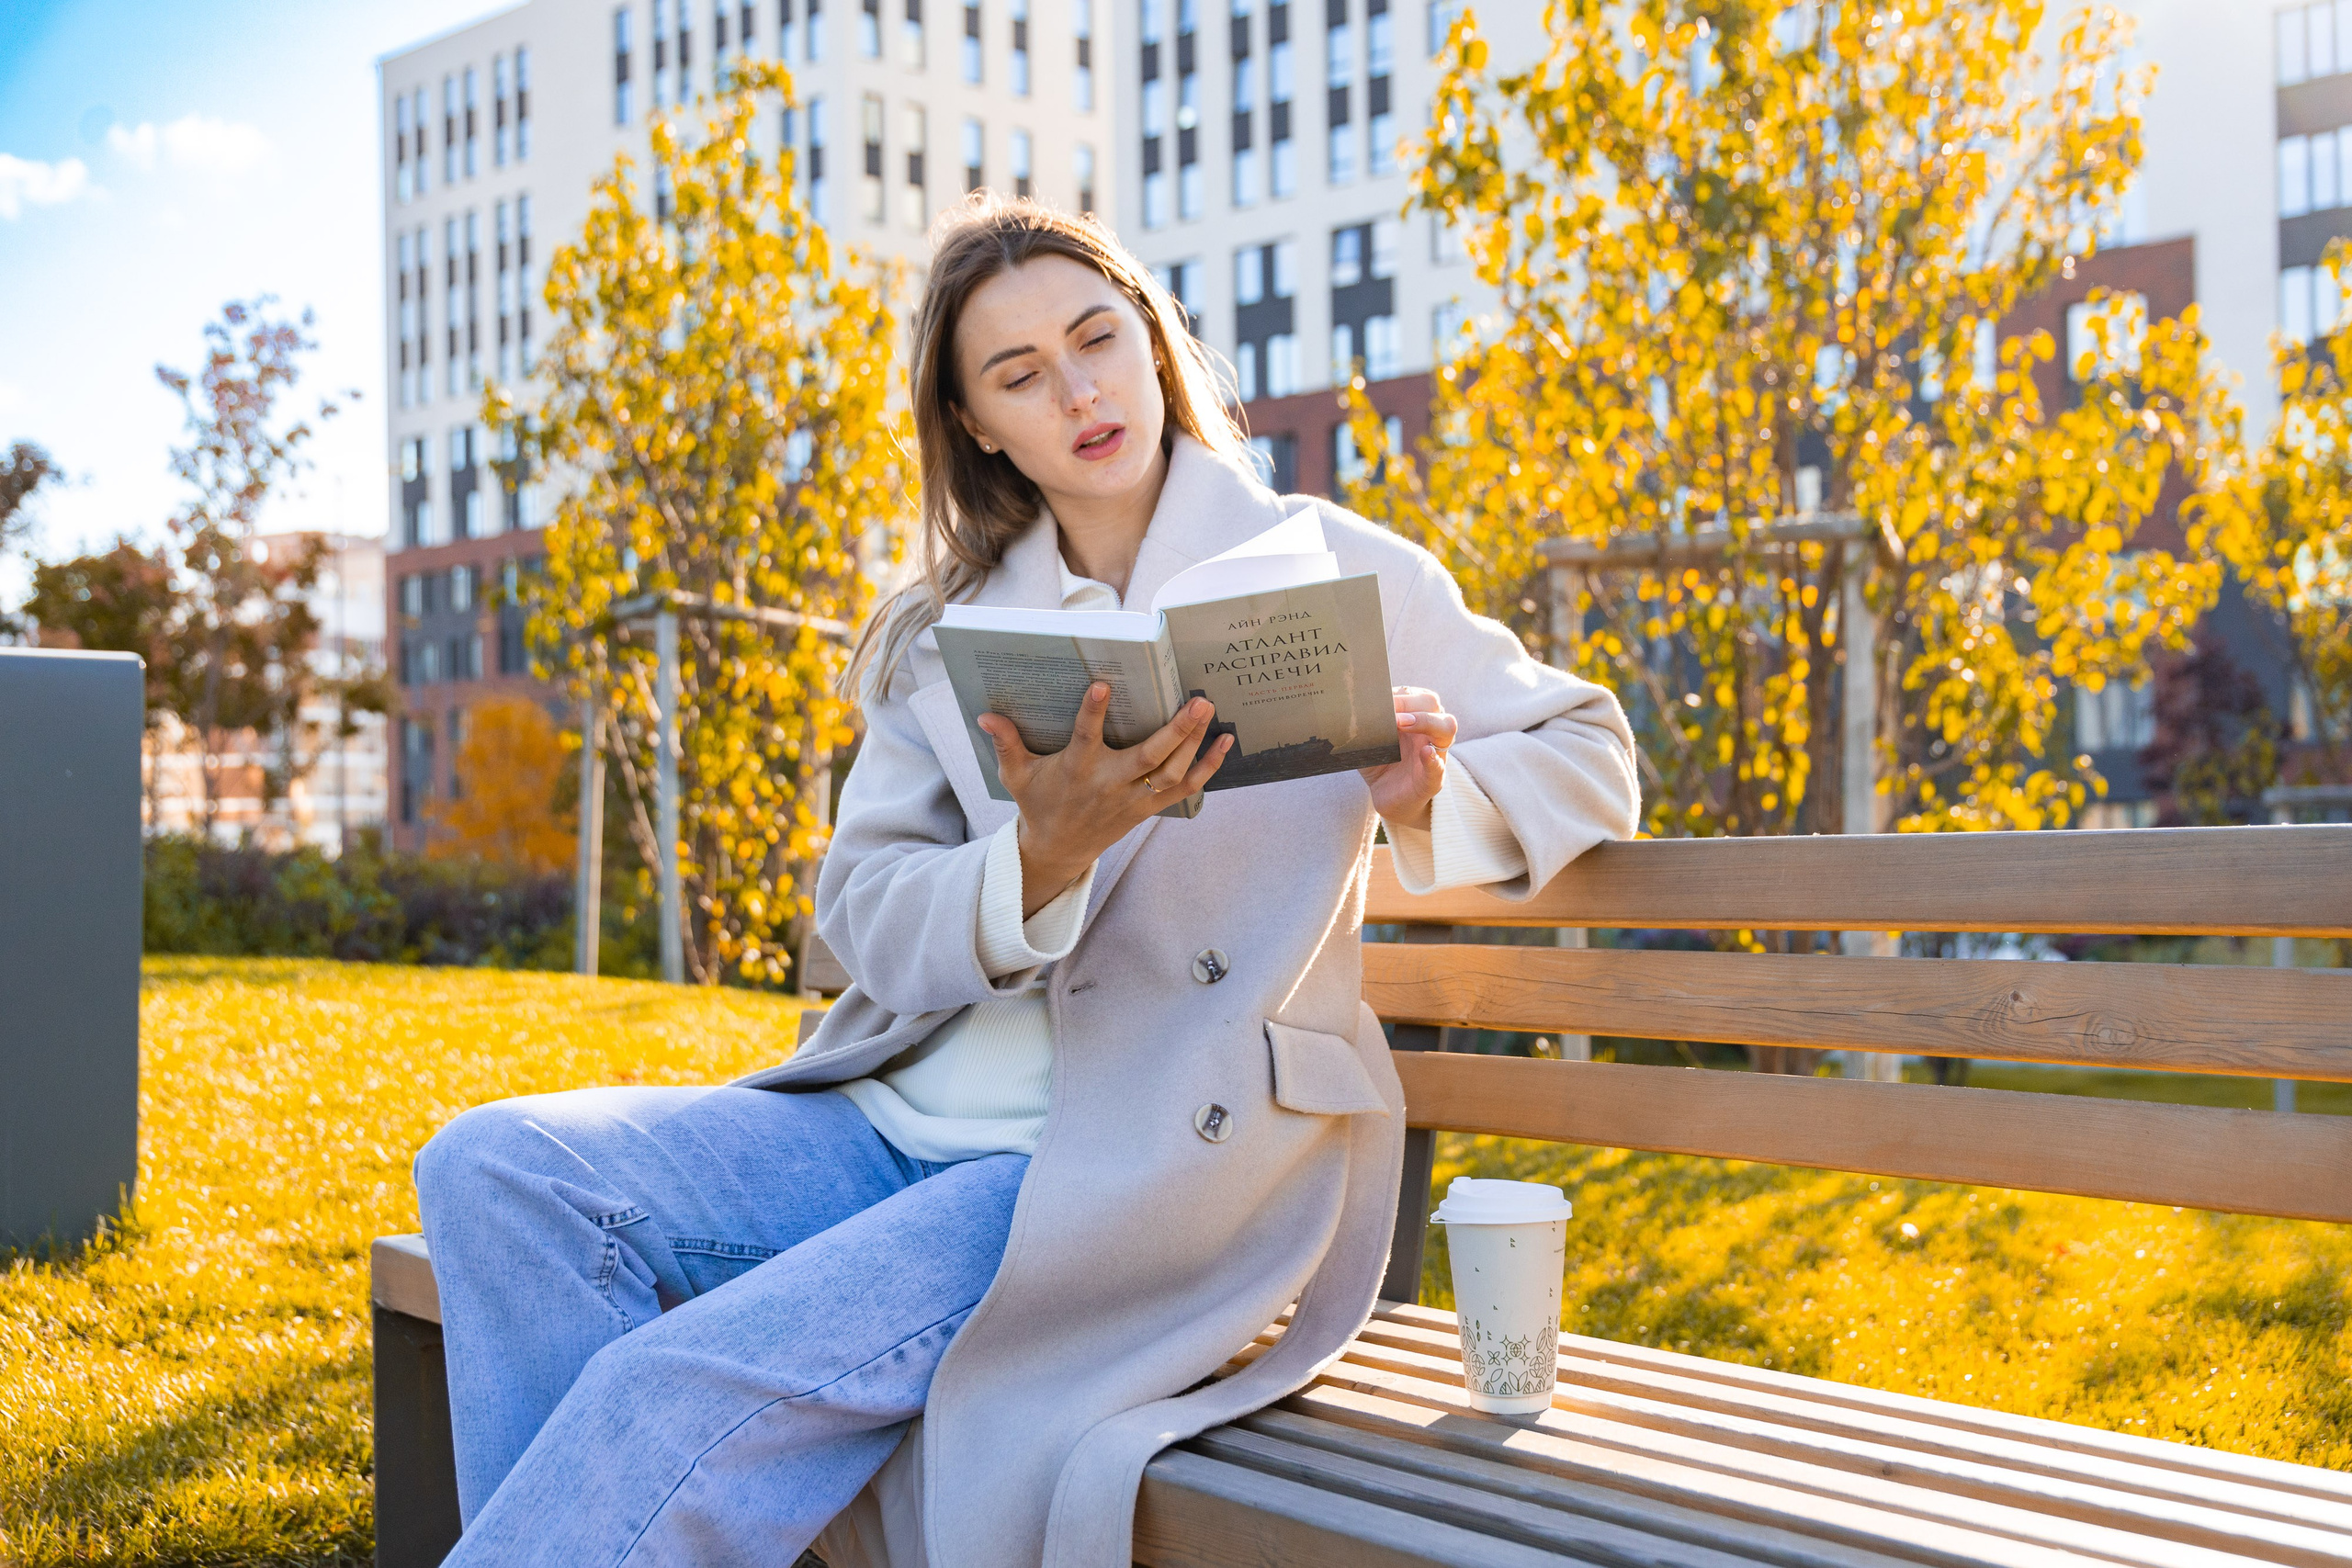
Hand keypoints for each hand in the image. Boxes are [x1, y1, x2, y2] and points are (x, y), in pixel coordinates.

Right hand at [980, 683, 1233, 916]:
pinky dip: (1208, 767)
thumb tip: (985, 714)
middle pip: (1149, 757)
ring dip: (1195, 743)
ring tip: (1208, 710)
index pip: (1085, 738)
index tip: (1102, 683)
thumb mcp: (1016, 775)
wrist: (1059, 850)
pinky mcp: (1150, 807)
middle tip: (1196, 700)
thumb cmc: (1039, 803)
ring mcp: (1134, 798)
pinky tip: (1224, 741)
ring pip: (1173, 772)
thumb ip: (1006, 743)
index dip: (1092, 712)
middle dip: (1175, 730)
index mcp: (1077, 770)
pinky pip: (1186, 789)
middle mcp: (1110, 784)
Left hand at [1359, 686, 1457, 831]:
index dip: (1399, 695)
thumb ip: (1365, 726)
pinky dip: (1433, 759)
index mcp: (1414, 717)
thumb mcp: (1370, 741)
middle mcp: (1428, 731)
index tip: (1380, 699)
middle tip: (1390, 712)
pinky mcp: (1432, 779)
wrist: (1387, 796)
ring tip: (1403, 723)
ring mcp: (1434, 753)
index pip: (1414, 695)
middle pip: (1432, 704)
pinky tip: (1425, 752)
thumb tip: (1348, 709)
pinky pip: (1439, 767)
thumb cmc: (1381, 763)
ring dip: (1425, 721)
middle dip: (1409, 703)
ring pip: (1446, 728)